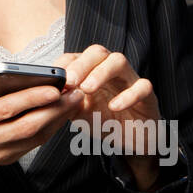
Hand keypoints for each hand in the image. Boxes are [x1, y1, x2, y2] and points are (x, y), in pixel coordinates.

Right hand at [0, 75, 84, 182]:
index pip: (7, 108)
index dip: (32, 98)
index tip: (53, 88)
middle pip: (28, 125)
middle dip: (55, 109)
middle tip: (74, 93)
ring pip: (33, 138)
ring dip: (56, 121)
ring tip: (73, 103)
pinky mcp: (2, 160)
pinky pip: (30, 146)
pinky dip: (48, 132)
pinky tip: (58, 118)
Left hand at [55, 45, 164, 190]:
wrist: (131, 142)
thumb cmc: (104, 121)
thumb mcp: (78, 112)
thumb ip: (63, 102)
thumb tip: (44, 94)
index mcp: (92, 71)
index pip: (76, 56)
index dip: (63, 64)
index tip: (52, 77)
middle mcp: (110, 70)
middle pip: (98, 51)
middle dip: (81, 64)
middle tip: (70, 81)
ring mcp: (130, 80)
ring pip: (119, 60)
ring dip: (101, 72)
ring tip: (87, 89)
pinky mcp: (148, 95)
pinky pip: (142, 86)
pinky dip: (128, 95)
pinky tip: (114, 106)